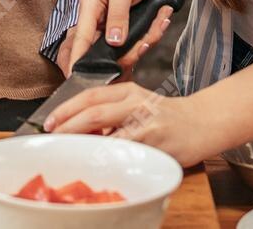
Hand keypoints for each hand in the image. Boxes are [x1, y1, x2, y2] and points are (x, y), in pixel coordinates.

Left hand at [44, 82, 214, 167]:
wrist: (202, 121)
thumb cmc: (166, 115)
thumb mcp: (138, 103)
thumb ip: (112, 112)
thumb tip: (79, 128)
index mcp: (128, 90)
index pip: (90, 95)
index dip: (66, 108)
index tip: (50, 120)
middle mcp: (136, 103)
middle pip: (94, 112)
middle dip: (68, 126)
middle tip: (52, 136)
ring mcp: (146, 123)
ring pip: (107, 134)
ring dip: (85, 144)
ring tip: (70, 152)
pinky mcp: (156, 142)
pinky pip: (127, 151)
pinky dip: (110, 156)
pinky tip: (100, 161)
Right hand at [58, 0, 172, 76]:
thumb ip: (118, 15)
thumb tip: (113, 42)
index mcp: (89, 6)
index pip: (79, 39)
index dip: (77, 60)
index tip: (76, 78)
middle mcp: (96, 18)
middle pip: (101, 50)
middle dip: (128, 50)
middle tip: (146, 43)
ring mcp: (110, 25)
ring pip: (123, 49)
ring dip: (146, 37)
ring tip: (162, 18)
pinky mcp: (124, 29)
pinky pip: (136, 42)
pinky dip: (152, 33)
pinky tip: (162, 18)